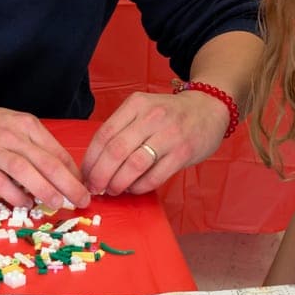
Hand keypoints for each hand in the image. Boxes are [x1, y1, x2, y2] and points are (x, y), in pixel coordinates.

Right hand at [0, 92, 89, 209]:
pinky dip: (15, 194)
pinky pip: (0, 182)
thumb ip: (36, 147)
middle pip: (46, 161)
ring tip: (58, 204)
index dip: (74, 172)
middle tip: (82, 201)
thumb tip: (64, 173)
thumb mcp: (14, 127)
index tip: (86, 188)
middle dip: (68, 183)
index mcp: (27, 125)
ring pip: (24, 170)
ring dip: (44, 189)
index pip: (57, 151)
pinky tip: (26, 203)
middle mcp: (12, 135)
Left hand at [81, 89, 230, 197]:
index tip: (85, 175)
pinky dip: (139, 187)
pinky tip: (134, 189)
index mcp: (136, 104)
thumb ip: (122, 130)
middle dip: (100, 175)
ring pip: (134, 164)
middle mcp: (152, 117)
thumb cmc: (170, 115)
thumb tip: (95, 164)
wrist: (210, 109)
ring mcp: (169, 134)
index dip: (90, 159)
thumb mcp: (144, 110)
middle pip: (116, 151)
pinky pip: (155, 176)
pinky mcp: (183, 152)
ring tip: (113, 190)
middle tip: (95, 188)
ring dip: (118, 183)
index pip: (104, 134)